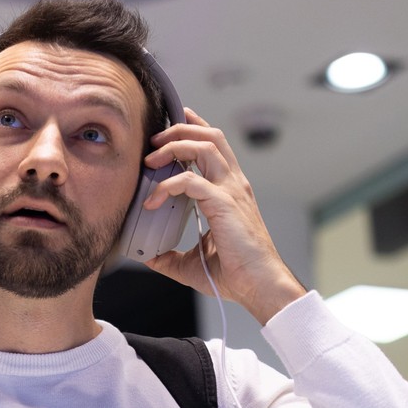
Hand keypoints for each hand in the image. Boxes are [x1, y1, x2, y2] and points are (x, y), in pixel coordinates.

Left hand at [139, 106, 306, 324]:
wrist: (258, 286)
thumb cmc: (233, 274)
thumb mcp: (192, 262)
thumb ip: (170, 256)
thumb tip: (148, 256)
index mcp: (229, 190)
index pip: (215, 146)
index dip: (195, 128)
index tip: (173, 122)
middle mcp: (233, 184)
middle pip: (210, 137)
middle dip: (179, 130)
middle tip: (153, 141)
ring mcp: (231, 191)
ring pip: (205, 147)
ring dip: (173, 147)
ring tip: (150, 160)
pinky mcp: (224, 203)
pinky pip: (191, 181)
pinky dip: (167, 185)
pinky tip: (152, 201)